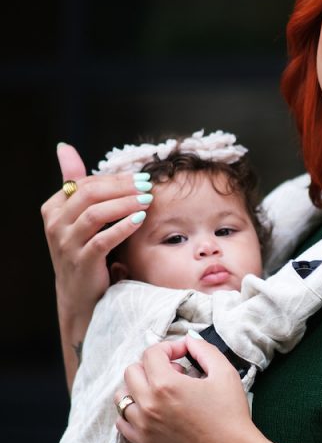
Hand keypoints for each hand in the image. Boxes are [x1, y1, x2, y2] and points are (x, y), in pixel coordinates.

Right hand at [41, 144, 152, 313]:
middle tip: (147, 185)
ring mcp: (66, 244)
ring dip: (125, 203)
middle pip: (90, 194)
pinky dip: (123, 227)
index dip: (115, 178)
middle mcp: (55, 224)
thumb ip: (74, 183)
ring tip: (148, 199)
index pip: (85, 183)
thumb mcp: (76, 217)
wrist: (79, 295)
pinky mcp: (82, 261)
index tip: (139, 177)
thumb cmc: (83, 250)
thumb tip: (64, 147)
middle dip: (122, 187)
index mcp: (53, 209)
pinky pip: (103, 239)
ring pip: (96, 214)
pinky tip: (140, 219)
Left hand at [116, 334, 260, 442]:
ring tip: (163, 392)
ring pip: (122, 396)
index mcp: (166, 385)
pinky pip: (122, 422)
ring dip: (139, 388)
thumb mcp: (225, 373)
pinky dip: (133, 412)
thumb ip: (204, 350)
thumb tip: (188, 341)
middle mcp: (149, 404)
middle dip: (152, 366)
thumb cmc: (231, 414)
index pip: (151, 353)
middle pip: (132, 371)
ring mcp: (144, 426)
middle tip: (176, 374)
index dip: (170, 348)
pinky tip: (153, 411)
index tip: (184, 355)